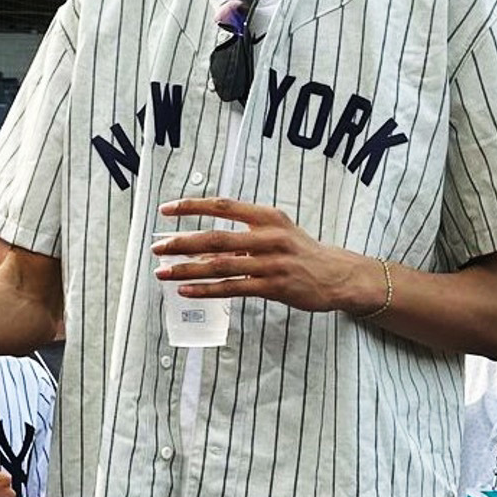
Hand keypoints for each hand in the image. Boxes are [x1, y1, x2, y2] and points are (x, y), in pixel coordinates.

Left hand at [153, 198, 369, 312]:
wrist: (338, 275)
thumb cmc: (301, 251)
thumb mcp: (277, 230)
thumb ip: (244, 232)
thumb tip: (203, 243)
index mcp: (267, 216)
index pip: (222, 206)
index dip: (192, 207)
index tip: (166, 210)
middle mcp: (269, 237)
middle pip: (216, 238)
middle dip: (182, 243)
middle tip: (158, 247)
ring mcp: (272, 263)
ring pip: (221, 266)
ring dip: (188, 269)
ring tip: (163, 272)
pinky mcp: (274, 287)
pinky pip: (233, 288)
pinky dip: (206, 290)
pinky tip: (187, 290)